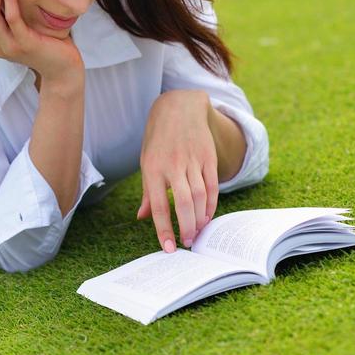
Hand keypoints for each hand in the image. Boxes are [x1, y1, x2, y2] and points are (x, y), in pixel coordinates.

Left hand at [136, 90, 218, 252]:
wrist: (179, 107)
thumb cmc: (158, 138)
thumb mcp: (146, 160)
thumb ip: (148, 191)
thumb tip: (142, 217)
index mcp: (153, 168)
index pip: (158, 205)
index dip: (163, 229)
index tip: (168, 248)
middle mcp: (173, 164)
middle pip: (183, 203)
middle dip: (186, 227)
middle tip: (187, 243)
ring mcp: (193, 160)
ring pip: (200, 196)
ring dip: (199, 219)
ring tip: (196, 232)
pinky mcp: (208, 157)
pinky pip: (212, 185)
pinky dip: (211, 204)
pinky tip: (207, 216)